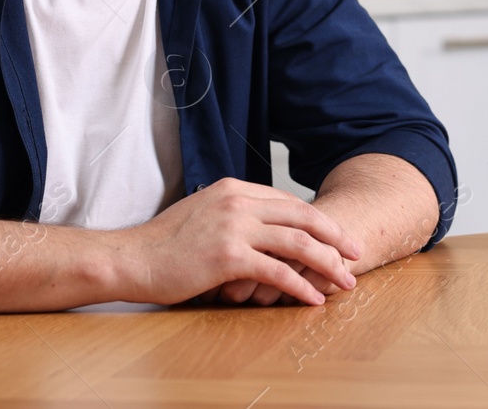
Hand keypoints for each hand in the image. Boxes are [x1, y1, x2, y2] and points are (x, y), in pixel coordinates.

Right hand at [124, 179, 359, 305]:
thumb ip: (233, 214)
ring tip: (346, 281)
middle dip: (335, 236)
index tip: (336, 237)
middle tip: (356, 253)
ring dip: (327, 263)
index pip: (288, 201)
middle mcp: (238, 202)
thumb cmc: (164, 243)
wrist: (131, 258)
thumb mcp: (203, 213)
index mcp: (234, 189)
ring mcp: (233, 227)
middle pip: (302, 216)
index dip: (317, 220)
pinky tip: (314, 298)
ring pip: (297, 242)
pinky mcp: (227, 256)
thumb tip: (260, 227)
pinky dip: (300, 286)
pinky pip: (276, 272)